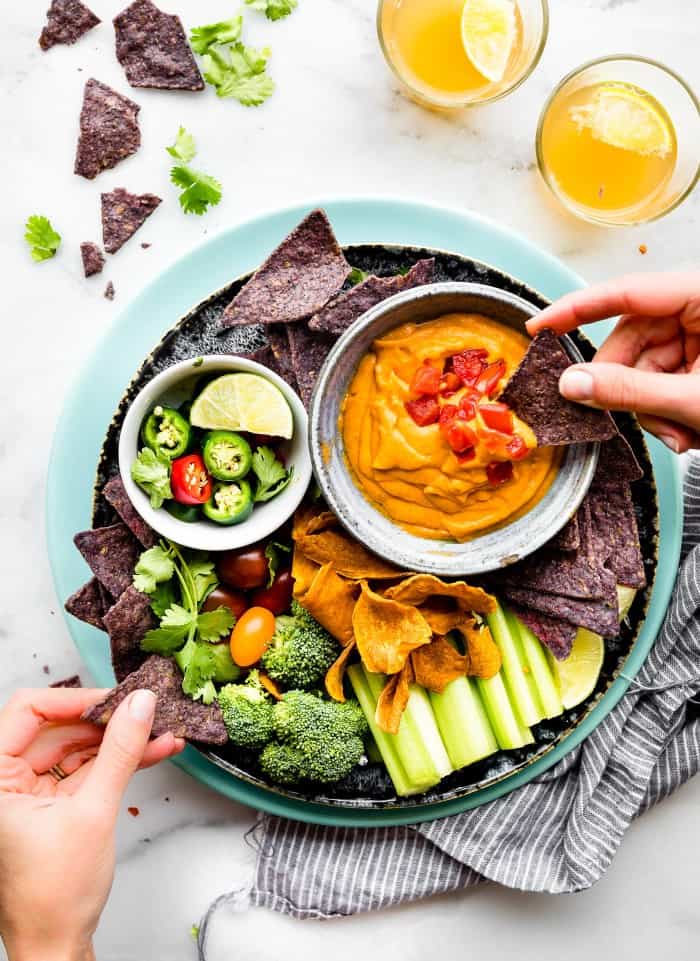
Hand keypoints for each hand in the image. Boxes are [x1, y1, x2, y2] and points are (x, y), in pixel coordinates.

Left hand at [0, 687, 184, 960]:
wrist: (56, 946)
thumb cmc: (53, 896)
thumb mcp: (93, 812)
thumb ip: (119, 752)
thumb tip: (138, 705)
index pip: (28, 711)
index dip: (75, 700)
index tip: (116, 699)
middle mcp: (6, 781)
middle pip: (57, 726)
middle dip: (106, 720)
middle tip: (145, 711)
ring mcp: (30, 792)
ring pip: (77, 746)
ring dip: (120, 740)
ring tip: (160, 731)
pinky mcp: (54, 804)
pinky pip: (87, 769)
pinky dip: (119, 761)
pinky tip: (153, 751)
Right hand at [527, 271, 699, 452]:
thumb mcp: (692, 400)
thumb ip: (630, 390)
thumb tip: (573, 384)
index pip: (626, 293)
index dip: (577, 309)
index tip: (539, 326)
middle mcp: (696, 309)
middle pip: (630, 339)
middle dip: (627, 386)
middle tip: (629, 417)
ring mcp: (698, 335)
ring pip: (641, 365)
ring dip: (648, 407)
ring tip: (677, 433)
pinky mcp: (698, 359)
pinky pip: (658, 379)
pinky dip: (663, 410)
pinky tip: (684, 429)